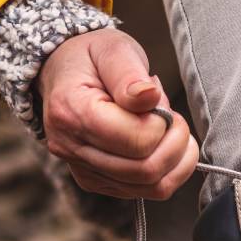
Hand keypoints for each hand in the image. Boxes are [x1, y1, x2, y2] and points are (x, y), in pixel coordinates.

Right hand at [37, 28, 198, 199]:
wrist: (63, 72)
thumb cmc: (91, 58)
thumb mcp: (112, 49)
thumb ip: (129, 74)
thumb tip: (150, 97)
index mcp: (72, 112)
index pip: (136, 140)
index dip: (162, 122)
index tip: (158, 100)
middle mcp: (71, 148)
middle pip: (145, 170)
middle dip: (175, 142)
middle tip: (171, 116)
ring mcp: (84, 170)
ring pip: (151, 187)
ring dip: (177, 159)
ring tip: (170, 129)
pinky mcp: (98, 181)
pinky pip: (147, 191)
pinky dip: (170, 171)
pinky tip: (165, 145)